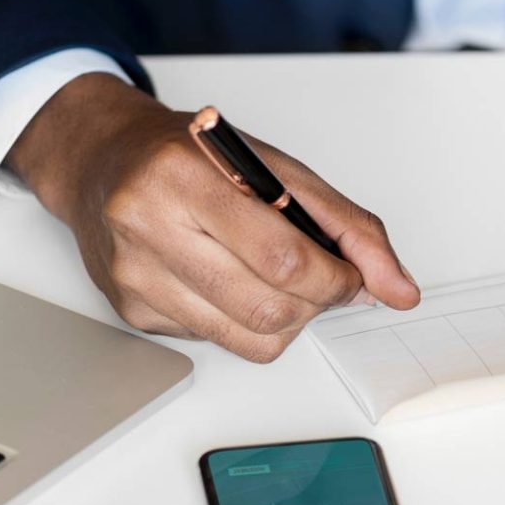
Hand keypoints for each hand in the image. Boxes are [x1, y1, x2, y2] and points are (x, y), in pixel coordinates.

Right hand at [7, 74, 419, 361]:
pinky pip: (221, 343)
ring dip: (289, 319)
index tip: (350, 277)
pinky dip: (248, 323)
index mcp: (185, 176)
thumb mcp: (279, 171)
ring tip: (281, 282)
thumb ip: (349, 229)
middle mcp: (148, 227)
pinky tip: (234, 285)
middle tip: (321, 280)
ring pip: (250, 339)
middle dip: (316, 303)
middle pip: (269, 309)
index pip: (284, 260)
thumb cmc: (195, 160)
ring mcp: (136, 277)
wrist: (105, 163)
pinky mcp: (134, 313)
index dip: (335, 280)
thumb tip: (398, 289)